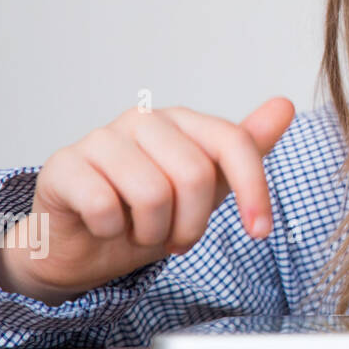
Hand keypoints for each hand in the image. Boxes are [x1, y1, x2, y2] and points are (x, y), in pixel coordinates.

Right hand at [0, 97, 294, 304]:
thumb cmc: (148, 212)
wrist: (85, 244)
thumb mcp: (209, 186)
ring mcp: (100, 138)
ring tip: (140, 230)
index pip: (234, 143)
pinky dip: (111, 231)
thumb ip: (246, 148)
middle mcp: (144, 119)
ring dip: (152, 232)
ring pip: (152, 195)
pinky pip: (105, 207)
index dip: (255, 190)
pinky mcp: (64, 165)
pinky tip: (104, 226)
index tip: (260, 231)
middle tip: (175, 236)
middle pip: (195, 175)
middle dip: (192, 224)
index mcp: (183, 121)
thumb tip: (285, 104)